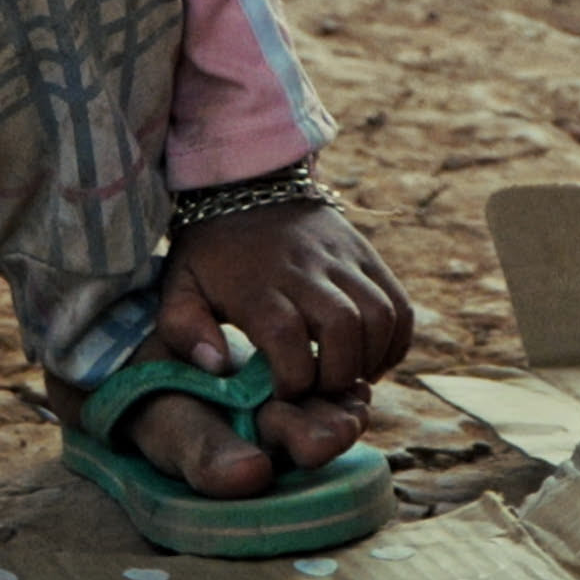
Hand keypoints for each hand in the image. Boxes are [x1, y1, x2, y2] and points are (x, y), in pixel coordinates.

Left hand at [153, 197, 409, 467]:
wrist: (249, 185)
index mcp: (257, 281)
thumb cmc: (212, 252)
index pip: (287, 337)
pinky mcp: (368, 256)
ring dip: (370, 359)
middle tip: (319, 390)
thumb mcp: (180, 285)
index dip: (292, 379)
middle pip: (342, 327)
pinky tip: (369, 359)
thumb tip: (216, 366)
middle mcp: (305, 267)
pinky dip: (394, 343)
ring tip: (346, 377)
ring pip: (379, 316)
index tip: (283, 394)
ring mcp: (343, 259)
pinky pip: (399, 306)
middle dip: (336, 374)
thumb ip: (184, 329)